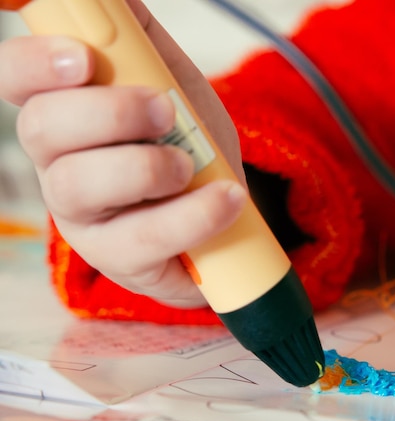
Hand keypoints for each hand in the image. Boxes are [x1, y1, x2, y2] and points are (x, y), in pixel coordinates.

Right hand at [0, 0, 246, 307]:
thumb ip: (141, 38)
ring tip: (191, 165)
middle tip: (164, 111)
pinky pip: (141, 239)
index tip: (84, 58)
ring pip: (78, 187)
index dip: (33, 64)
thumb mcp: (171, 80)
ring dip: (144, 166)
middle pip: (41, 130)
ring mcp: (85, 218)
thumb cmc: (188, 142)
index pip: (16, 81)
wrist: (223, 204)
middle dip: (108, 112)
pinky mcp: (120, 259)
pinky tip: (225, 197)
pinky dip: (191, 214)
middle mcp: (61, 165)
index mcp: (67, 112)